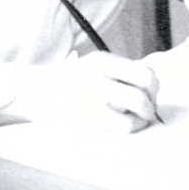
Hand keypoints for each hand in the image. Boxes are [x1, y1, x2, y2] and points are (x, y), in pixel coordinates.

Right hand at [6, 53, 160, 133]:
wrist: (34, 92)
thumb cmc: (70, 81)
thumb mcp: (93, 65)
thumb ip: (120, 71)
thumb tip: (152, 83)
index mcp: (102, 61)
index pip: (144, 73)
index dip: (153, 86)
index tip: (151, 92)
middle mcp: (98, 78)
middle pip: (143, 93)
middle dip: (151, 104)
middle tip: (147, 109)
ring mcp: (93, 99)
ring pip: (136, 111)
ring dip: (143, 118)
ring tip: (139, 120)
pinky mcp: (88, 120)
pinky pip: (122, 126)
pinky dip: (131, 127)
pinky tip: (126, 126)